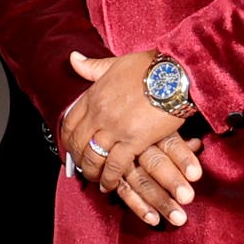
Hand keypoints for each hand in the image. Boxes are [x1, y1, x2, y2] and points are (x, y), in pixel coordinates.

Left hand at [59, 52, 203, 227]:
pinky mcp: (133, 140)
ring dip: (92, 172)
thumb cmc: (150, 67)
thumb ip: (93, 67)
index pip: (69, 123)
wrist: (175, 74)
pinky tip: (110, 184)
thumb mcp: (116, 64)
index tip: (72, 148)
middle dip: (79, 159)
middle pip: (78, 144)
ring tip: (96, 180)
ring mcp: (114, 128)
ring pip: (94, 157)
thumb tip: (72, 58)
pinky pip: (115, 165)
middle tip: (83, 168)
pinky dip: (110, 178)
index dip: (68, 139)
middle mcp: (99, 113)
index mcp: (93, 95)